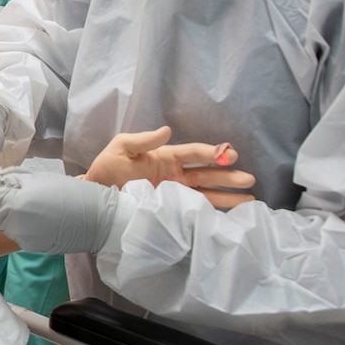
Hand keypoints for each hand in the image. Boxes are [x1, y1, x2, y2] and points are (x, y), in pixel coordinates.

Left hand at [0, 169, 119, 254]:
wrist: (96, 219)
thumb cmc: (68, 192)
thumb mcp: (35, 178)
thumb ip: (8, 181)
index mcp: (12, 204)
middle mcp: (11, 224)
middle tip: (0, 187)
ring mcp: (20, 238)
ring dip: (1, 211)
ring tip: (18, 199)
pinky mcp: (28, 246)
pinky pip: (12, 231)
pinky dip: (14, 222)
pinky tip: (29, 213)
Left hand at [84, 127, 256, 208]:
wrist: (94, 197)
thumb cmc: (106, 168)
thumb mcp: (122, 148)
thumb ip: (143, 139)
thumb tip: (166, 130)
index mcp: (165, 156)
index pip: (194, 153)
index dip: (212, 153)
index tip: (229, 154)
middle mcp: (175, 174)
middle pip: (207, 173)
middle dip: (228, 175)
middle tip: (249, 178)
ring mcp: (174, 192)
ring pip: (207, 192)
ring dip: (228, 195)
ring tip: (250, 198)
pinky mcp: (170, 210)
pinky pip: (195, 209)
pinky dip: (212, 211)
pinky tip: (229, 214)